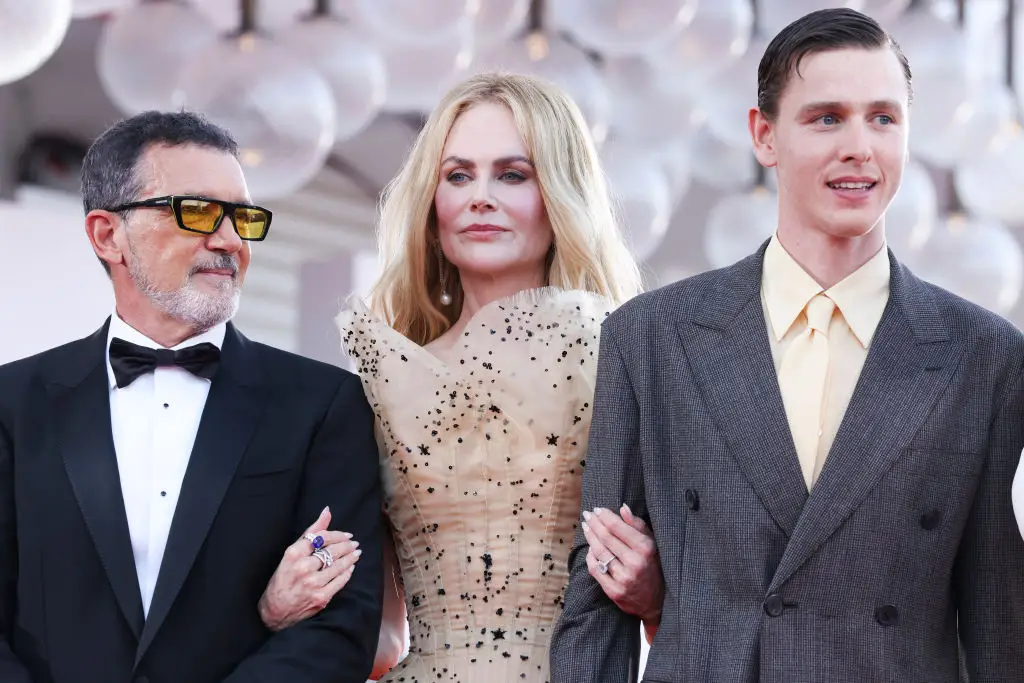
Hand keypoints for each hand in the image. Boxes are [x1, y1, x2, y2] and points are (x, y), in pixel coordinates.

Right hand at [258, 506, 362, 630]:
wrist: (275, 611)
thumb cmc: (282, 580)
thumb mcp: (291, 554)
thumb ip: (310, 533)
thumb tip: (327, 511)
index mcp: (293, 554)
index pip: (322, 537)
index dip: (337, 535)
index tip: (346, 535)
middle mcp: (303, 568)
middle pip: (332, 551)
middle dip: (347, 545)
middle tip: (354, 543)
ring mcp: (313, 583)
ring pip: (339, 565)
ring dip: (351, 557)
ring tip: (356, 552)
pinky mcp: (321, 597)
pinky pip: (340, 581)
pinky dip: (348, 572)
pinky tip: (350, 567)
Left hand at [582, 504, 662, 624]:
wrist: (656, 602)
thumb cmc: (653, 566)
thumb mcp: (652, 544)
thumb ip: (637, 525)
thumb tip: (622, 508)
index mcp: (646, 549)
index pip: (618, 527)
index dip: (605, 516)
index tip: (597, 509)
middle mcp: (635, 563)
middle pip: (606, 538)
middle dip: (594, 524)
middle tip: (587, 515)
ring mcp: (623, 578)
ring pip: (599, 552)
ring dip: (590, 537)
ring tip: (586, 527)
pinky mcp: (614, 591)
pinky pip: (595, 569)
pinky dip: (591, 556)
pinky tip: (590, 548)